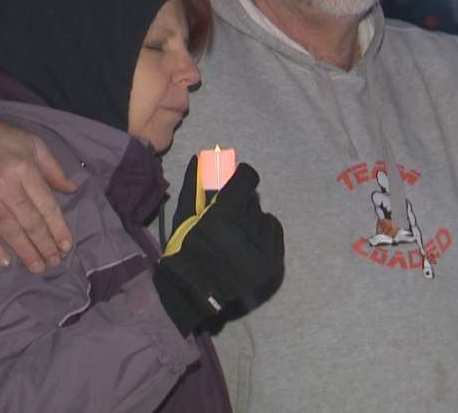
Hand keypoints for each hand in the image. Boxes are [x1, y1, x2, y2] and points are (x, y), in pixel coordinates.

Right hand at [0, 106, 77, 271]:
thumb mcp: (32, 143)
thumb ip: (53, 168)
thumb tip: (72, 190)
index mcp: (25, 169)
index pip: (46, 205)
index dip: (58, 228)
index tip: (66, 246)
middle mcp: (6, 185)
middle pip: (30, 221)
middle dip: (44, 245)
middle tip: (54, 263)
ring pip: (8, 229)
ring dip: (25, 250)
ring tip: (37, 267)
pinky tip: (4, 261)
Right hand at [156, 160, 284, 333]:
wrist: (195, 301)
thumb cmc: (183, 256)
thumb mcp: (183, 220)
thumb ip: (194, 187)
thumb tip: (202, 157)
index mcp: (222, 216)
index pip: (247, 178)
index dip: (240, 177)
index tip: (234, 182)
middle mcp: (247, 231)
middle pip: (252, 199)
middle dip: (240, 203)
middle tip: (227, 219)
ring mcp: (263, 250)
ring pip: (264, 216)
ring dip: (251, 220)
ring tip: (235, 237)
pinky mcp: (274, 265)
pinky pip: (275, 233)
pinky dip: (264, 234)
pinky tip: (248, 245)